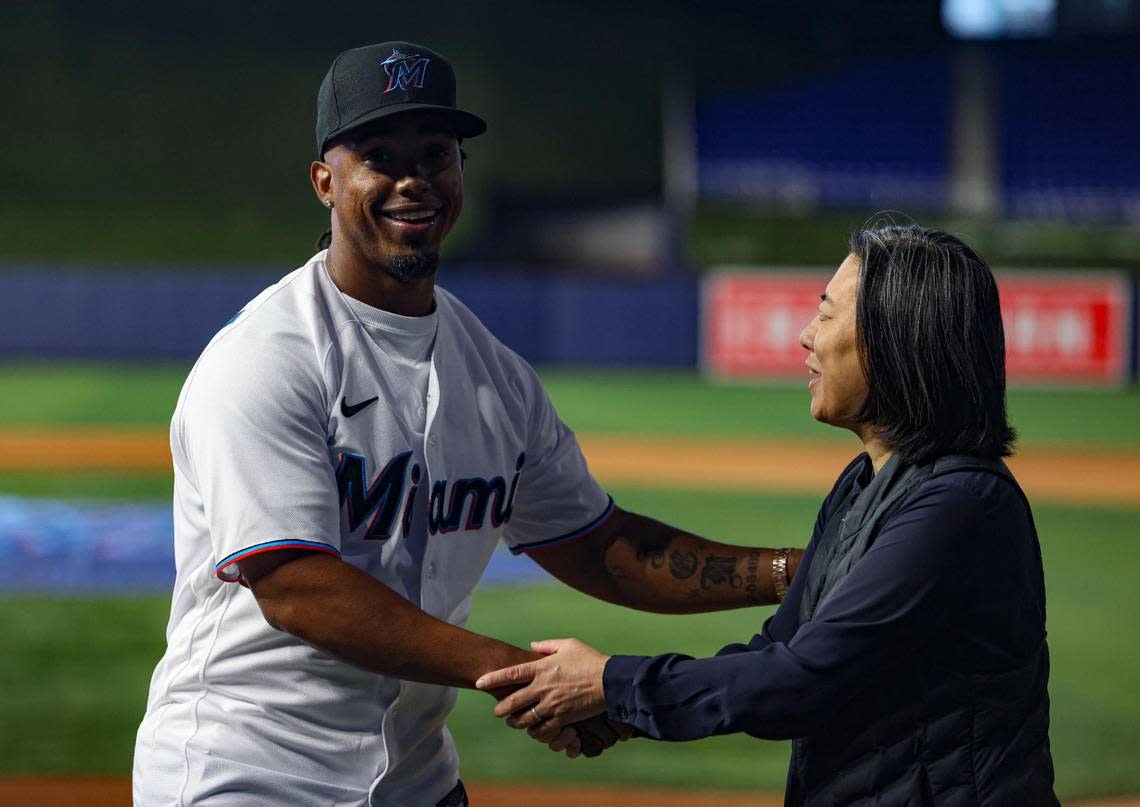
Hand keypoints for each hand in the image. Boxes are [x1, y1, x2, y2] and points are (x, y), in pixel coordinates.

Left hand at [475, 638, 608, 733]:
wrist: (610, 681)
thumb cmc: (590, 659)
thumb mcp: (569, 644)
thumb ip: (547, 645)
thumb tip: (531, 647)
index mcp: (542, 669)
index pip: (511, 674)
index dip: (493, 679)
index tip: (479, 683)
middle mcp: (543, 688)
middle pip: (512, 702)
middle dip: (501, 708)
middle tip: (497, 710)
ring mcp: (552, 705)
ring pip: (524, 719)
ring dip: (516, 722)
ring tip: (513, 721)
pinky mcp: (562, 718)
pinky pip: (542, 730)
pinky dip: (535, 731)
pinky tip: (534, 729)